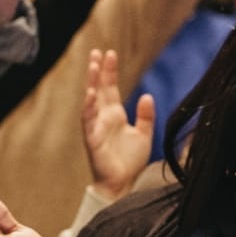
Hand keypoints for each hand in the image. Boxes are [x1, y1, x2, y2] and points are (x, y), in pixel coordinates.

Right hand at [82, 48, 155, 199]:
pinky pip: (88, 120)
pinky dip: (88, 106)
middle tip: (97, 52)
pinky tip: (90, 93)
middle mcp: (103, 117)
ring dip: (92, 83)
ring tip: (94, 65)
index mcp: (115, 114)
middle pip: (99, 89)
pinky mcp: (92, 138)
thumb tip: (147, 95)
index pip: (111, 88)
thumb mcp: (144, 134)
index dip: (110, 71)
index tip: (110, 53)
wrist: (123, 184)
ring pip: (91, 100)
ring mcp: (96, 126)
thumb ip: (146, 116)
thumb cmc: (130, 161)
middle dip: (98, 71)